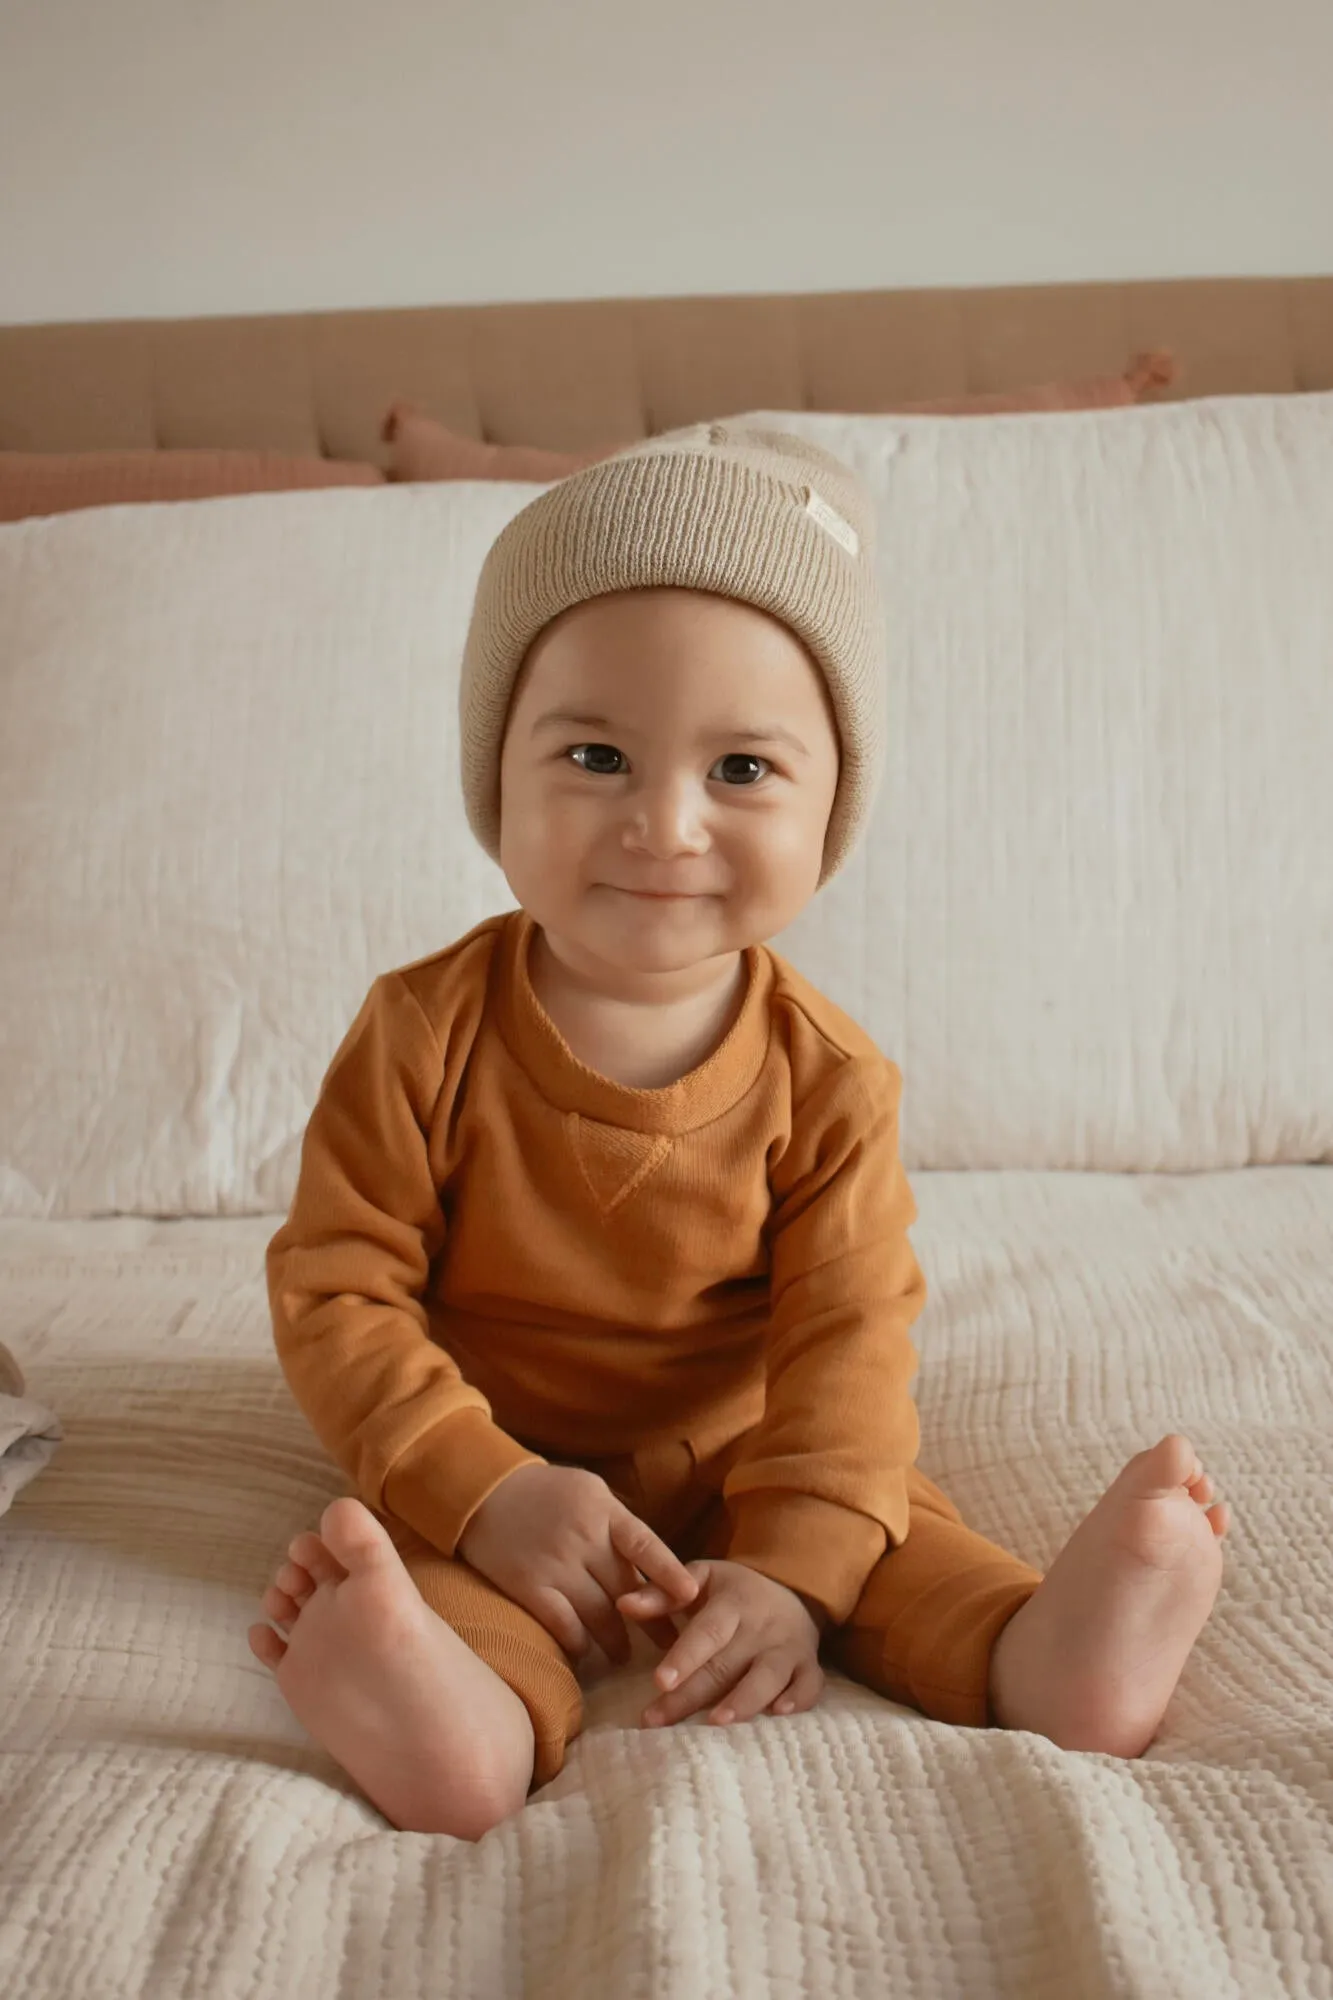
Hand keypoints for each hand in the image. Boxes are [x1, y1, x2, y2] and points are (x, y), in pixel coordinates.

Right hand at [457, 1462, 699, 1665]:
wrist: (485, 1491)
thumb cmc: (546, 1492)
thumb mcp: (590, 1492)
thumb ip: (619, 1525)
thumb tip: (655, 1567)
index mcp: (602, 1511)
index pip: (644, 1544)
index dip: (670, 1572)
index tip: (691, 1596)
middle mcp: (582, 1538)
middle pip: (626, 1590)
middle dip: (652, 1622)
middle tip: (671, 1645)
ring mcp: (554, 1564)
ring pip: (598, 1614)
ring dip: (616, 1641)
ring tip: (624, 1655)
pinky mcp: (528, 1586)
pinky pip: (563, 1625)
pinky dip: (579, 1643)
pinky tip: (586, 1652)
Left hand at [618, 1558, 825, 1730]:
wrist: (793, 1587)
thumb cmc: (734, 1590)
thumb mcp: (701, 1579)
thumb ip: (661, 1594)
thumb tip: (622, 1604)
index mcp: (733, 1602)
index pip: (707, 1632)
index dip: (684, 1656)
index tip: (658, 1682)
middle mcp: (762, 1626)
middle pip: (726, 1664)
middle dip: (692, 1695)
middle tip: (657, 1720)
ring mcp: (789, 1647)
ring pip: (768, 1677)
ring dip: (744, 1701)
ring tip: (716, 1723)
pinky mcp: (809, 1665)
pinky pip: (809, 1686)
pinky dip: (797, 1700)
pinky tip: (778, 1716)